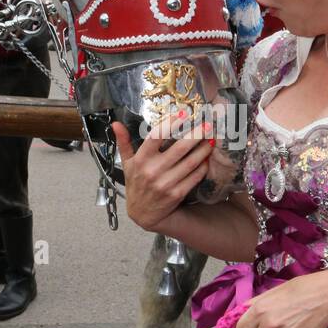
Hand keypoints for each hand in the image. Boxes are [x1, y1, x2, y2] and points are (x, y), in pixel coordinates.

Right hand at [112, 113, 213, 231]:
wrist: (142, 213)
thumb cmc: (135, 184)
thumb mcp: (127, 163)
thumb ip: (123, 142)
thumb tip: (116, 124)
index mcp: (141, 160)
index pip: (156, 137)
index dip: (170, 123)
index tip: (183, 114)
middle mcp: (153, 171)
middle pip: (179, 148)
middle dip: (195, 135)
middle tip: (206, 125)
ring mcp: (165, 184)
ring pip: (190, 163)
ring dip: (203, 150)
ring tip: (211, 139)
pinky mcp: (176, 194)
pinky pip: (193, 177)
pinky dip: (202, 167)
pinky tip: (206, 158)